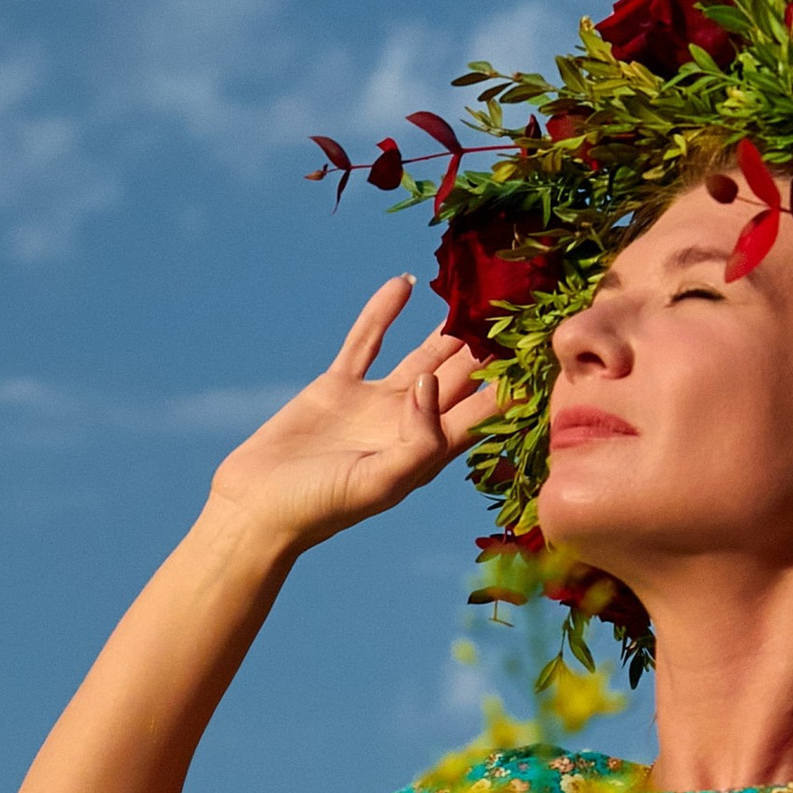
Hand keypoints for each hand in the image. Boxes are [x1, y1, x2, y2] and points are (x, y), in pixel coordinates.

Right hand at [206, 278, 497, 554]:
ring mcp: (375, 403)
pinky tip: (402, 283)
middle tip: (515, 300)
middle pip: (462, 376)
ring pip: (423, 354)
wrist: (255, 508)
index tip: (538, 345)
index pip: (484, 410)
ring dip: (447, 326)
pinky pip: (367, 341)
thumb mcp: (379, 483)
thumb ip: (418, 439)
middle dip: (488, 344)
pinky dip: (383, 313)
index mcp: (430, 451)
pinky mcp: (338, 386)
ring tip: (472, 287)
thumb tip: (432, 383)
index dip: (511, 381)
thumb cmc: (320, 509)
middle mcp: (410, 423)